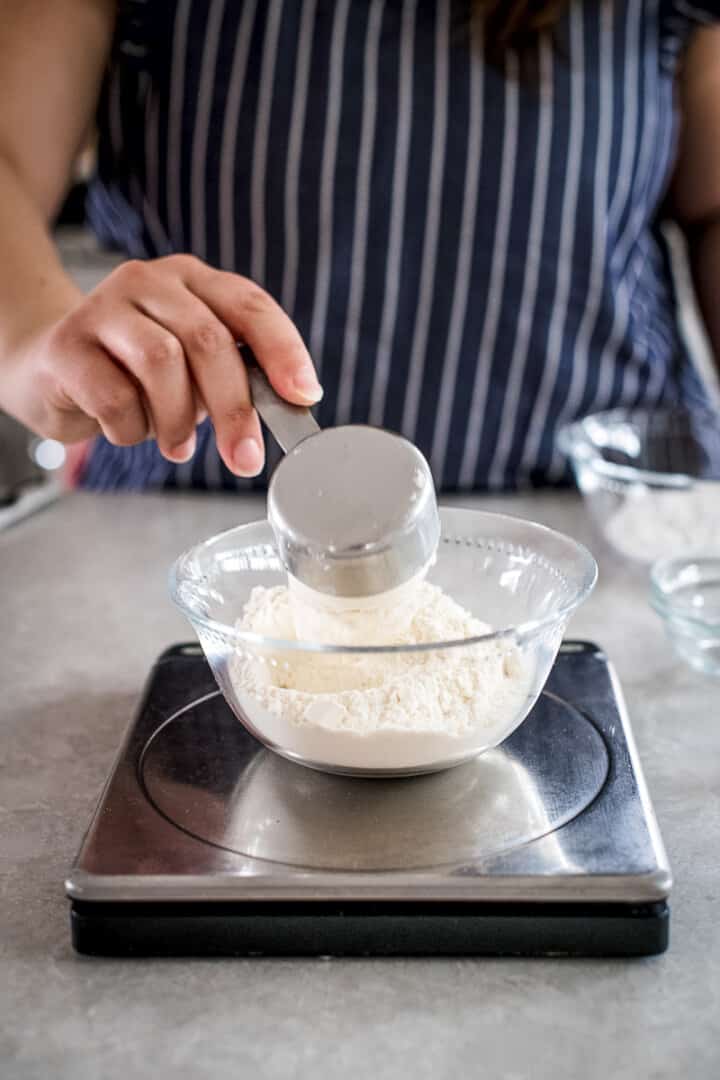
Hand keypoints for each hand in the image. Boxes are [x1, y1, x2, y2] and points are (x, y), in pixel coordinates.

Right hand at [3, 255, 321, 475]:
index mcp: (193, 282)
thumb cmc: (131, 371)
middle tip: (245, 457)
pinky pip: (115, 395)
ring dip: (177, 420)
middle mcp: (150, 283)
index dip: (284, 351)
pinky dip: (132, 428)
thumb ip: (233, 377)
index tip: (304, 395)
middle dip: (235, 408)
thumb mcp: (190, 368)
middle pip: (209, 340)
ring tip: (175, 443)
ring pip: (162, 363)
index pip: (251, 306)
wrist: (44, 365)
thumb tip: (285, 408)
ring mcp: (104, 308)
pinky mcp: (66, 344)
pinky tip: (128, 429)